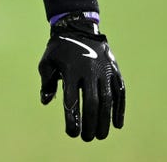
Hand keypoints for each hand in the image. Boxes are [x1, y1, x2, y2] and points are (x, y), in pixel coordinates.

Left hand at [38, 14, 125, 140]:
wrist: (78, 27)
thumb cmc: (59, 49)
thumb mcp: (47, 62)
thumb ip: (46, 82)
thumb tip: (46, 101)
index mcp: (70, 71)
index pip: (71, 101)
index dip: (72, 119)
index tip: (72, 133)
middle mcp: (89, 71)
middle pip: (92, 103)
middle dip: (89, 123)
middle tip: (87, 138)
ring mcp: (104, 70)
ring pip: (107, 99)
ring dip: (105, 120)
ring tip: (100, 135)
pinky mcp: (114, 70)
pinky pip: (120, 92)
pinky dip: (120, 109)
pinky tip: (117, 124)